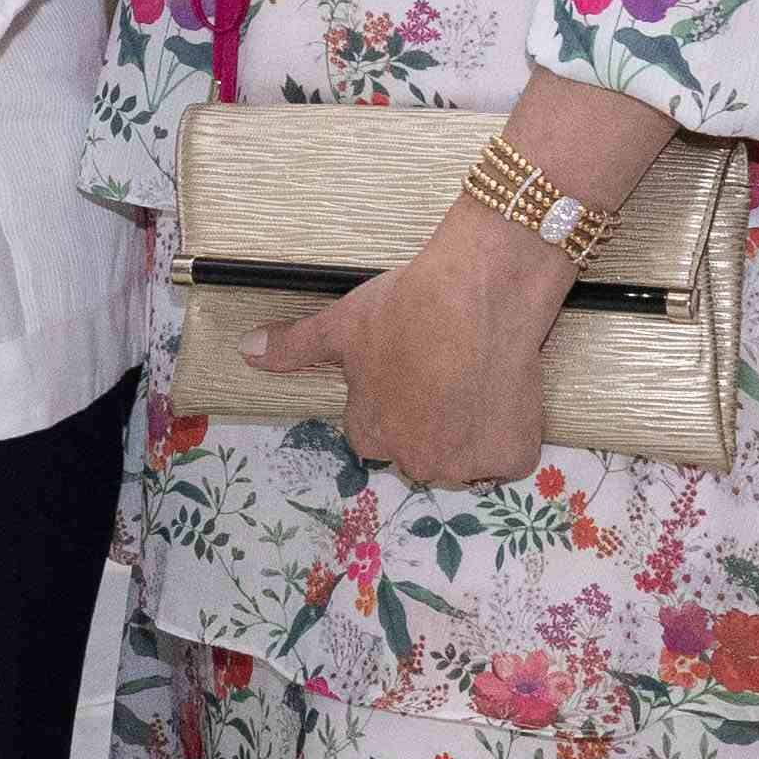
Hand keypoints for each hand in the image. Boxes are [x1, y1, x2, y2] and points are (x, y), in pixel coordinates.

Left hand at [234, 201, 557, 490]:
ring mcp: (466, 466)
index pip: (374, 433)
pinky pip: (508, 456)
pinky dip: (507, 431)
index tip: (408, 371)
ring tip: (472, 378)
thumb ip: (294, 347)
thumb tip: (245, 351)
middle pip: (419, 449)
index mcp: (370, 436)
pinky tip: (500, 390)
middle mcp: (415, 462)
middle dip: (428, 421)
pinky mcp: (513, 458)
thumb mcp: (341, 326)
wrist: (480, 292)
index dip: (392, 400)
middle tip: (443, 372)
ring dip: (467, 431)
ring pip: (463, 457)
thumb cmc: (406, 308)